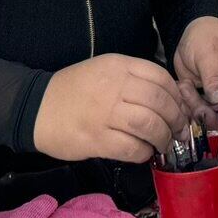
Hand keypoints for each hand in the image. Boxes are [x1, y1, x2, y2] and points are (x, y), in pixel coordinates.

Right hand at [34, 54, 203, 163]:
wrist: (36, 107)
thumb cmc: (75, 89)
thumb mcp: (104, 70)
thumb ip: (134, 78)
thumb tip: (169, 97)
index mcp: (118, 65)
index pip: (160, 77)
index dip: (176, 95)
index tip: (181, 108)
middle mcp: (114, 86)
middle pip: (159, 101)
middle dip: (176, 118)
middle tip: (179, 130)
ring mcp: (104, 113)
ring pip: (149, 124)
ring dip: (163, 137)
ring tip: (164, 143)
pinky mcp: (96, 139)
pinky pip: (131, 148)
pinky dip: (144, 152)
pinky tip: (143, 152)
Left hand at [174, 16, 217, 124]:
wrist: (188, 31)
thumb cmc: (206, 36)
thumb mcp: (210, 54)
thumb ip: (215, 77)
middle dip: (212, 114)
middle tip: (197, 107)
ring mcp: (215, 95)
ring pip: (209, 115)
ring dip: (195, 107)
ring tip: (185, 87)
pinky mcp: (201, 97)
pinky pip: (195, 110)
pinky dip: (186, 105)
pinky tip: (182, 87)